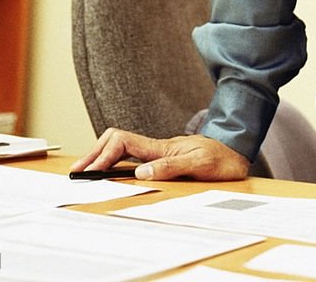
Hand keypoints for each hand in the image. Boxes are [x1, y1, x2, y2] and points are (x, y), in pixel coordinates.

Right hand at [68, 129, 249, 181]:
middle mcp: (156, 148)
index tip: (91, 171)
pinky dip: (115, 163)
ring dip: (102, 157)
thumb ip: (172, 166)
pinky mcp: (163, 161)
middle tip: (77, 171)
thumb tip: (141, 173)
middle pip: (116, 142)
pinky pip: (132, 159)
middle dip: (95, 153)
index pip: (123, 142)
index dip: (104, 154)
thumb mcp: (199, 163)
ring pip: (122, 149)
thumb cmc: (221, 157)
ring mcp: (158, 154)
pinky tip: (110, 173)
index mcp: (161, 147)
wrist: (237, 153)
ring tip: (86, 172)